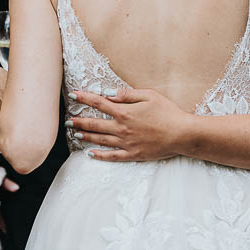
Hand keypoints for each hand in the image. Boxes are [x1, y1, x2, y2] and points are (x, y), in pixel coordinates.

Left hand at [69, 86, 189, 160]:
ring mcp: (126, 143)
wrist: (182, 134)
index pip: (99, 103)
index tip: (73, 95)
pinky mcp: (133, 155)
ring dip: (86, 137)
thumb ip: (127, 94)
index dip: (84, 98)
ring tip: (74, 135)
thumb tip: (109, 93)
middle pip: (95, 124)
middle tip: (67, 121)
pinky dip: (100, 156)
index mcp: (124, 112)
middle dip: (79, 122)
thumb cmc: (168, 112)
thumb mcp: (148, 95)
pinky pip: (112, 156)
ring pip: (100, 140)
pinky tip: (90, 154)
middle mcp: (122, 128)